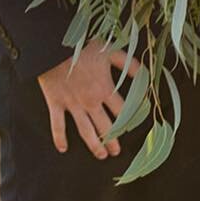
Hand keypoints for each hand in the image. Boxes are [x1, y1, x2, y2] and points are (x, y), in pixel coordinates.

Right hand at [37, 41, 141, 160]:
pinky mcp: (56, 103)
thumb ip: (128, 64)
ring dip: (94, 145)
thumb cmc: (82, 46)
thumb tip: (144, 74)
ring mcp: (73, 105)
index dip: (129, 122)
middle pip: (106, 127)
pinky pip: (58, 125)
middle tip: (116, 151)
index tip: (131, 130)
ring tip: (101, 155)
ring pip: (86, 131)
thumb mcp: (110, 50)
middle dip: (113, 141)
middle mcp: (91, 101)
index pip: (122, 112)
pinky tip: (63, 149)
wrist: (54, 45)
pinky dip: (59, 138)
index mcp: (106, 89)